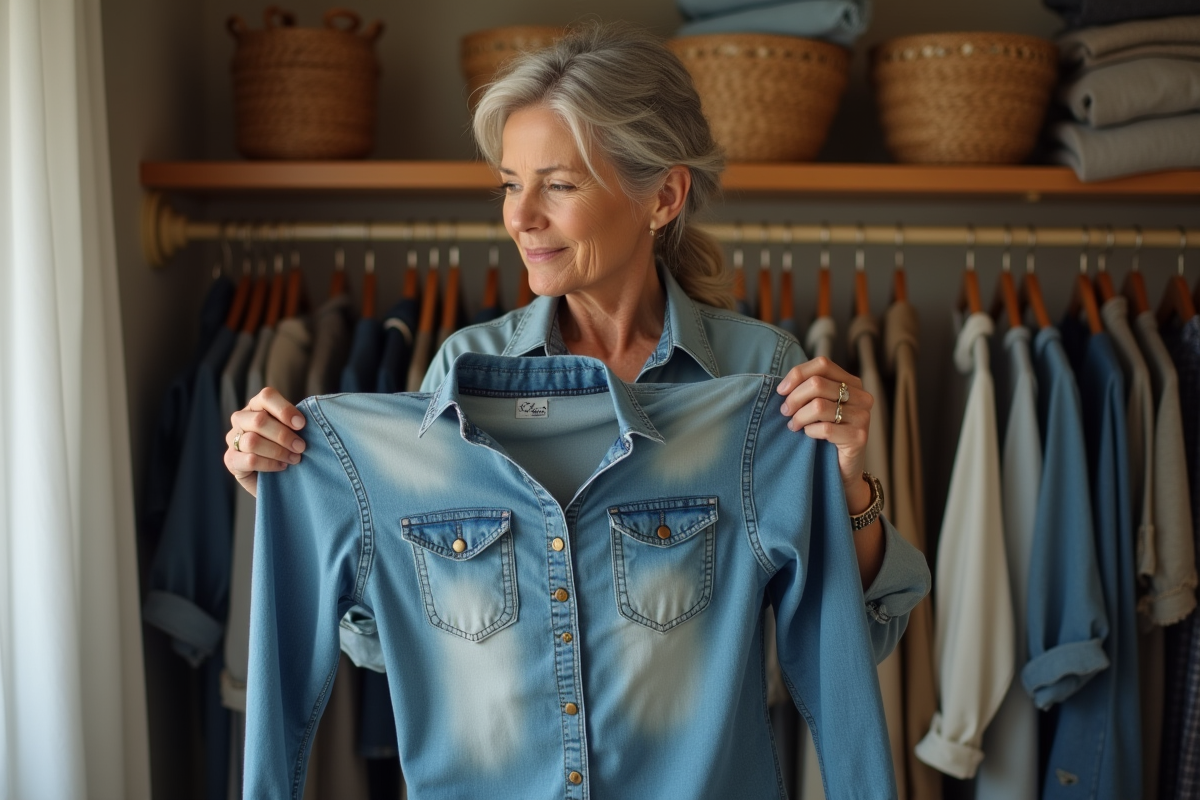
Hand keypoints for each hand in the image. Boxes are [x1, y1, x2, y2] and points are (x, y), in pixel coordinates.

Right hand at [224, 387, 306, 497]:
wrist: (278, 478)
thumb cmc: (289, 447)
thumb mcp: (294, 431)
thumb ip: (296, 423)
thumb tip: (304, 421)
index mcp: (258, 405)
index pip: (266, 396)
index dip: (285, 410)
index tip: (302, 424)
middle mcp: (241, 418)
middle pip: (259, 420)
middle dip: (284, 435)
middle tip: (301, 447)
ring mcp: (233, 438)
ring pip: (252, 441)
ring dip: (278, 451)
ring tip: (294, 458)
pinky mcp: (231, 459)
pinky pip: (250, 460)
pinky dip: (269, 464)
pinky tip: (281, 466)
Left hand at [776, 357, 873, 512]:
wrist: (843, 470)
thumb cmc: (825, 436)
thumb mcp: (818, 408)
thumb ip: (809, 391)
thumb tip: (783, 386)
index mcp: (852, 383)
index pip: (822, 364)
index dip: (797, 374)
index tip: (781, 391)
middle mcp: (862, 396)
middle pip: (817, 384)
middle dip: (794, 398)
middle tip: (785, 413)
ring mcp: (863, 416)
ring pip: (818, 406)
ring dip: (799, 417)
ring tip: (793, 426)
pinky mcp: (859, 437)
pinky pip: (824, 429)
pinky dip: (810, 432)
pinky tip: (809, 436)